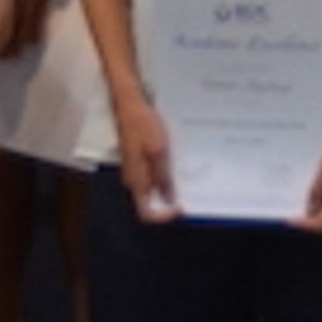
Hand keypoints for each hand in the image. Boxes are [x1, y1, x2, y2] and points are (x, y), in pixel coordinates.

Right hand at [115, 97, 178, 220]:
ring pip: (154, 186)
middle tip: (191, 190)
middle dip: (171, 199)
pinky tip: (180, 161)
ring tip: (189, 175)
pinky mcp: (139, 159)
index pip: (146, 212)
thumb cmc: (144, 126)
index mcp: (137, 182)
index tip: (181, 207)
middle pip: (151, 201)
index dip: (163, 216)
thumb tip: (169, 200)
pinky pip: (154, 172)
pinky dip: (167, 171)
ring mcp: (136, 169)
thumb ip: (163, 177)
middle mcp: (134, 180)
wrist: (131, 105)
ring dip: (170, 183)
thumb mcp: (159, 151)